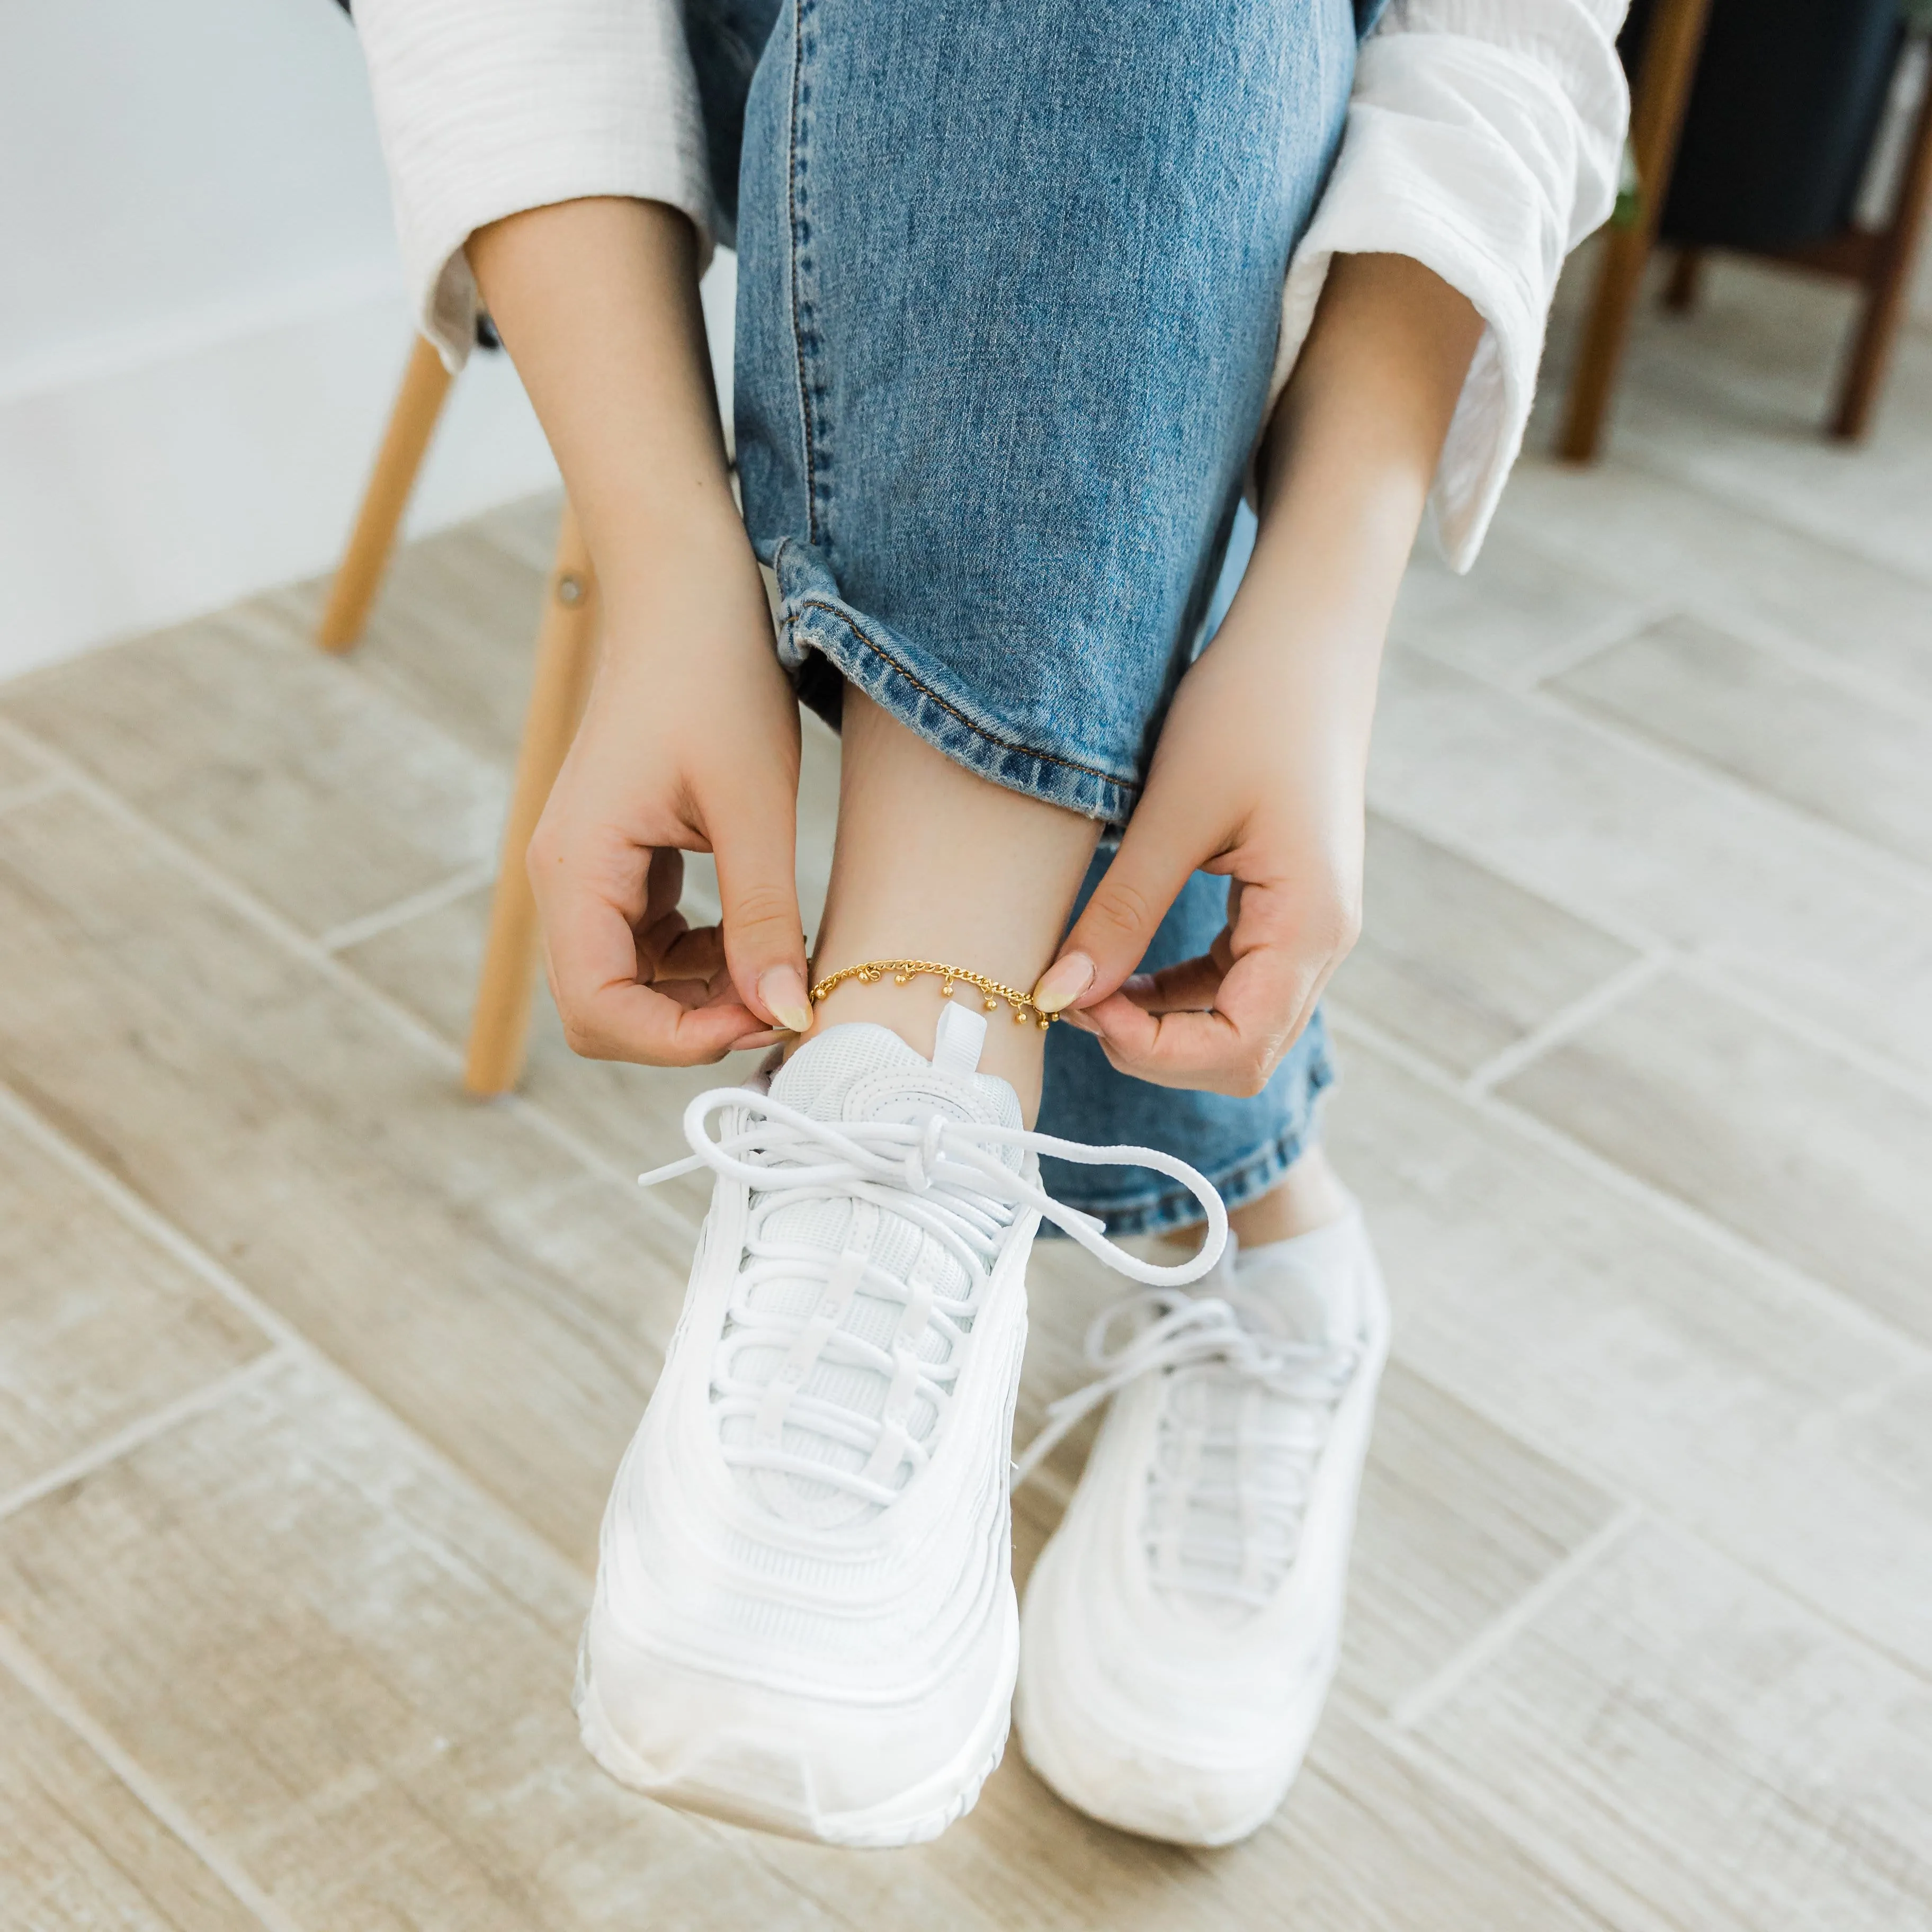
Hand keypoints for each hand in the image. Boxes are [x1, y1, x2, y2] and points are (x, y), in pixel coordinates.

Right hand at [526, 527, 813, 1064]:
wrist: (686, 596)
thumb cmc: (715, 679)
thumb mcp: (754, 806)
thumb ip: (765, 917)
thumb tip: (788, 1017)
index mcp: (575, 867)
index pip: (597, 1010)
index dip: (678, 1040)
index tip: (764, 1020)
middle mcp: (563, 879)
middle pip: (603, 1012)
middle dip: (689, 1026)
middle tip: (780, 1001)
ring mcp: (587, 874)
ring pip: (629, 986)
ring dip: (701, 996)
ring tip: (780, 965)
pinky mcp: (619, 865)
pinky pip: (646, 947)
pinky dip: (701, 961)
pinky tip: (756, 934)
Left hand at [1032, 622, 1365, 1095]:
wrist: (1305, 638)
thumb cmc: (1250, 706)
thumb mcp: (1173, 812)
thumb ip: (1121, 913)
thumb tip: (1057, 995)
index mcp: (1310, 925)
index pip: (1237, 1049)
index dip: (1153, 1050)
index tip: (1080, 1003)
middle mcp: (1324, 942)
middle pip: (1240, 1055)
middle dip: (1152, 1045)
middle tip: (1074, 993)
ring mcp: (1310, 929)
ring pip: (1234, 1025)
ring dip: (1159, 1022)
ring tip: (1087, 977)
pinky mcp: (1286, 910)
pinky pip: (1232, 983)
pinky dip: (1174, 992)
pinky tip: (1120, 960)